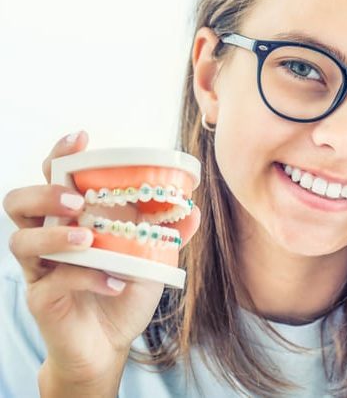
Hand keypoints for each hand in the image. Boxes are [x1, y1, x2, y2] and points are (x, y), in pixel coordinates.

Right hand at [2, 131, 200, 384]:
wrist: (110, 342)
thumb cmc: (125, 289)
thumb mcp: (151, 258)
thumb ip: (168, 232)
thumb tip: (193, 210)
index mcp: (73, 218)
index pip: (54, 177)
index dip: (61, 154)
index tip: (81, 138)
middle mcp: (49, 237)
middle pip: (18, 201)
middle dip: (44, 193)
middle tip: (77, 201)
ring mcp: (40, 268)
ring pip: (19, 240)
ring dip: (54, 235)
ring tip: (88, 239)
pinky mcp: (42, 298)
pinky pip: (53, 281)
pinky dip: (87, 277)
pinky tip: (115, 282)